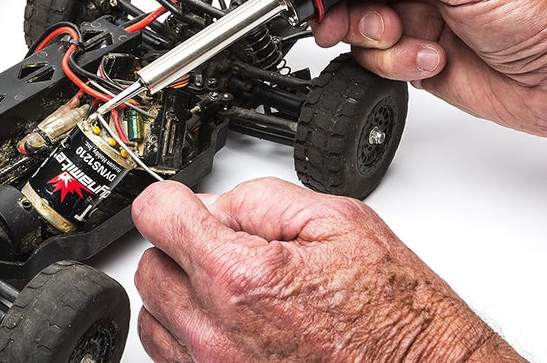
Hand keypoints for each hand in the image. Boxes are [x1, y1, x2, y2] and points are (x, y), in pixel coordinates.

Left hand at [132, 178, 522, 362]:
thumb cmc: (396, 317)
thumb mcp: (340, 222)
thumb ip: (261, 201)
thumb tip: (213, 204)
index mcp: (241, 278)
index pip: (156, 214)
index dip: (173, 200)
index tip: (183, 205)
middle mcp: (216, 335)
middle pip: (150, 266)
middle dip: (181, 248)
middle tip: (227, 249)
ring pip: (154, 316)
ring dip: (182, 295)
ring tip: (237, 293)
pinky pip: (172, 359)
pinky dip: (190, 337)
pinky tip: (235, 327)